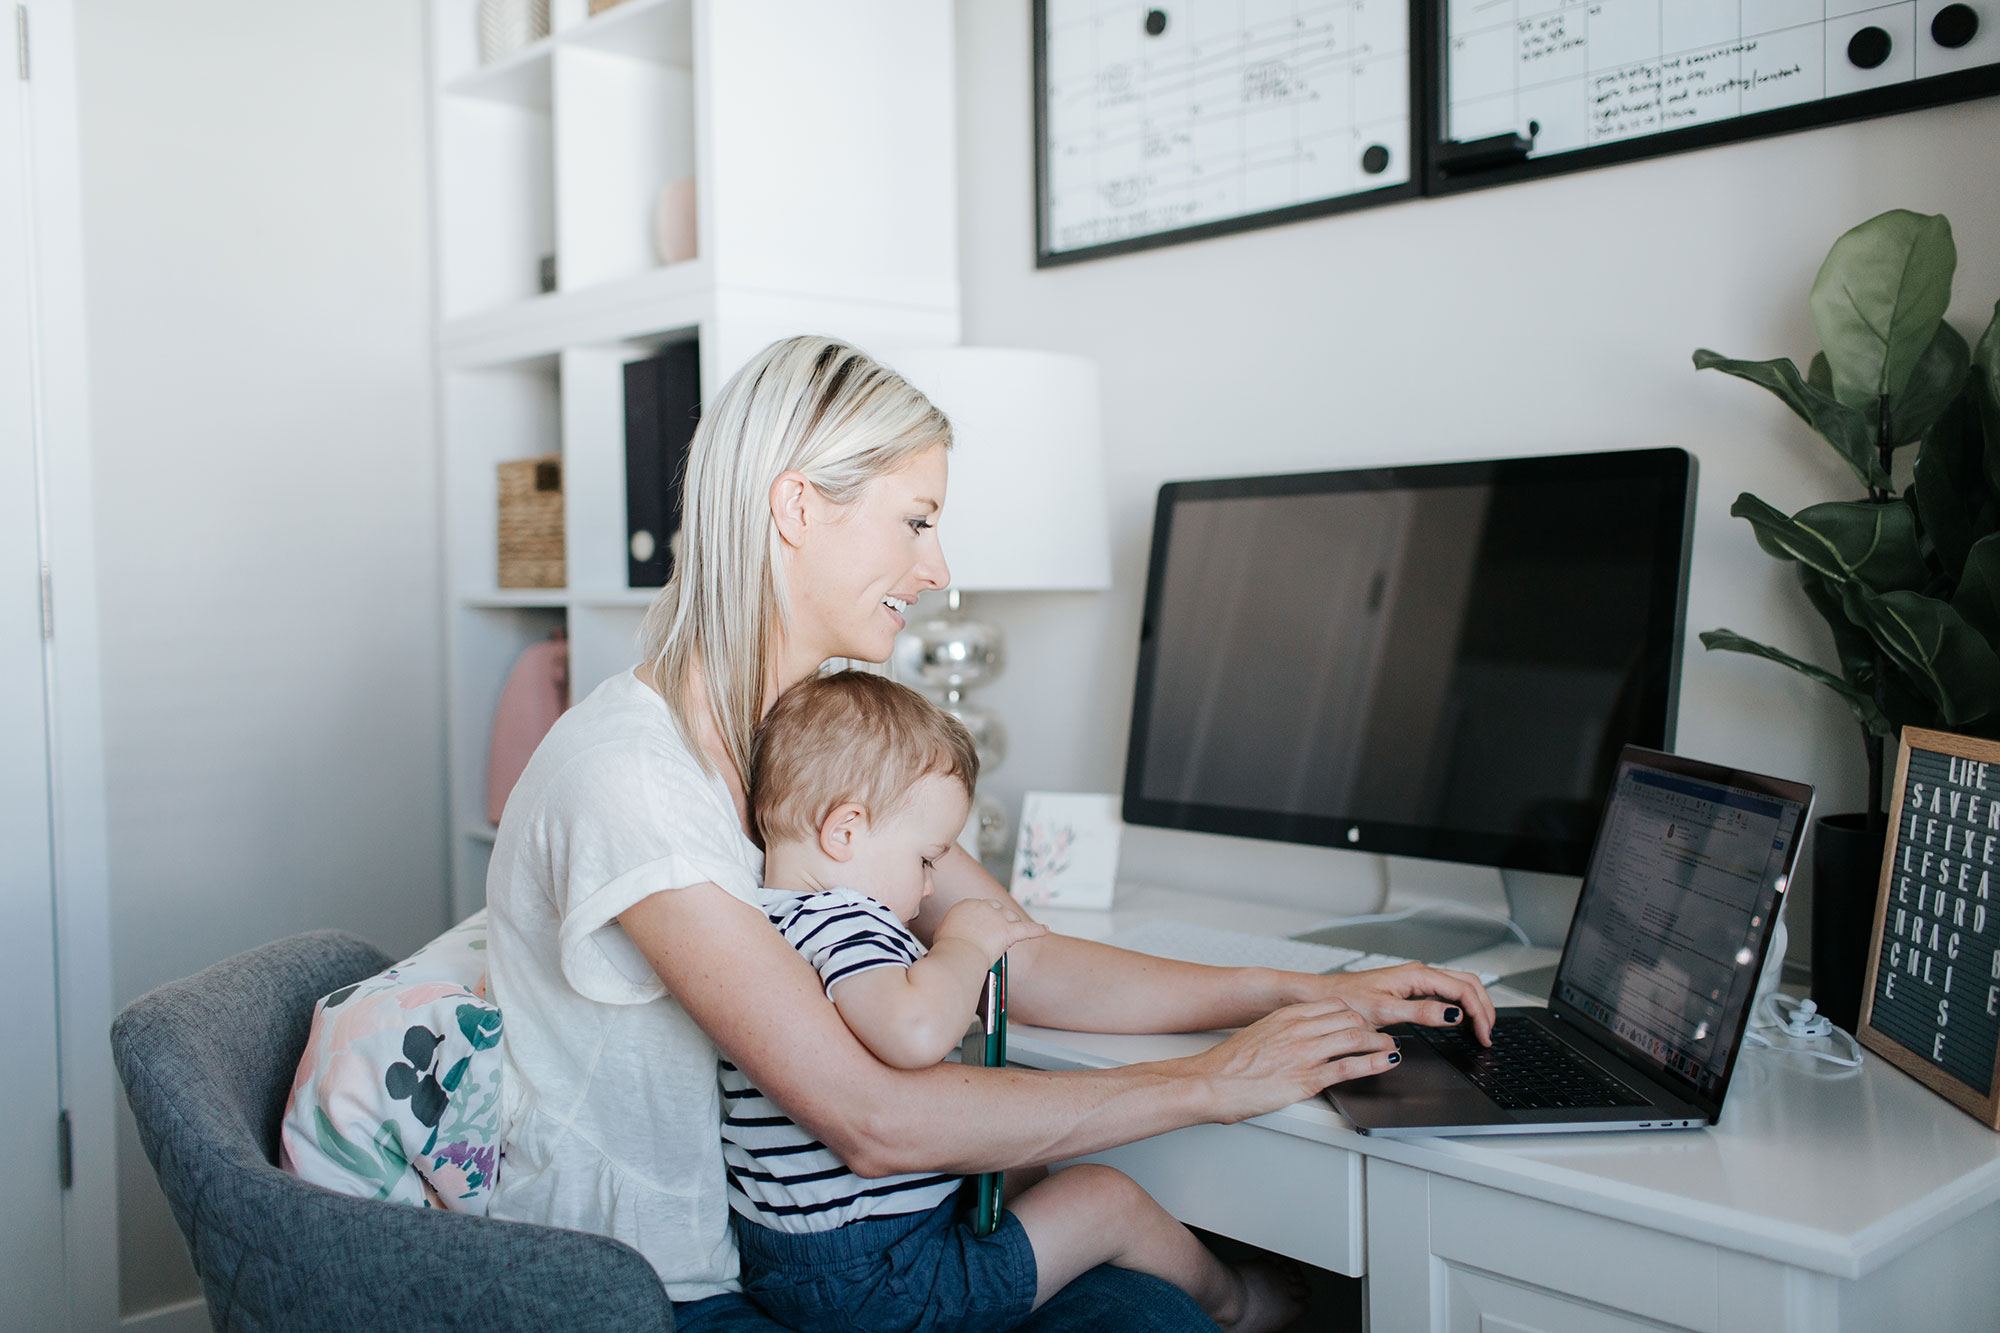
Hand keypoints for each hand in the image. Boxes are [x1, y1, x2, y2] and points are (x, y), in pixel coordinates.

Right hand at [934, 897, 1048, 964]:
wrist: (957, 953)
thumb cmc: (948, 946)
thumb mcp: (943, 930)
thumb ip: (951, 927)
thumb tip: (949, 934)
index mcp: (968, 904)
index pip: (980, 907)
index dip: (982, 918)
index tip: (980, 926)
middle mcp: (985, 906)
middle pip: (997, 908)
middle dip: (998, 919)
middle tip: (993, 932)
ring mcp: (999, 918)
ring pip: (1011, 916)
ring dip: (1011, 923)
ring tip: (1009, 935)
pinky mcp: (1009, 931)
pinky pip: (1027, 929)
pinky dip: (1037, 930)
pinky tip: (1044, 929)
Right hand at [1184, 1000, 1399, 1121]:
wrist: (1209, 1083)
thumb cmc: (1226, 1066)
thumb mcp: (1257, 1036)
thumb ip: (1281, 1033)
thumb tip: (1294, 1039)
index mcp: (1286, 1017)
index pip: (1333, 1005)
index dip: (1354, 1013)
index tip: (1363, 1021)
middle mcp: (1299, 1029)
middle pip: (1350, 1017)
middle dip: (1371, 1026)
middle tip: (1381, 1036)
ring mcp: (1305, 1053)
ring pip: (1356, 1037)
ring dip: (1380, 1042)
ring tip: (1391, 1048)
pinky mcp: (1308, 1078)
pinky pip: (1351, 1066)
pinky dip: (1375, 1063)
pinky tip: (1387, 1063)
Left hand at [1316, 963, 1496, 1045]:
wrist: (1327, 995)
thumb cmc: (1348, 1000)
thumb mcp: (1384, 1011)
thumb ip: (1420, 1012)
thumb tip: (1453, 1014)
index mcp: (1417, 975)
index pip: (1462, 989)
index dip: (1479, 1012)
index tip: (1484, 1035)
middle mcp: (1420, 973)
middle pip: (1468, 984)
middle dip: (1484, 1008)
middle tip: (1489, 1035)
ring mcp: (1418, 980)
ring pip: (1460, 987)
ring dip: (1476, 1006)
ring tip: (1482, 1031)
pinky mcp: (1413, 989)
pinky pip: (1447, 994)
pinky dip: (1462, 1007)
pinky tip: (1463, 1023)